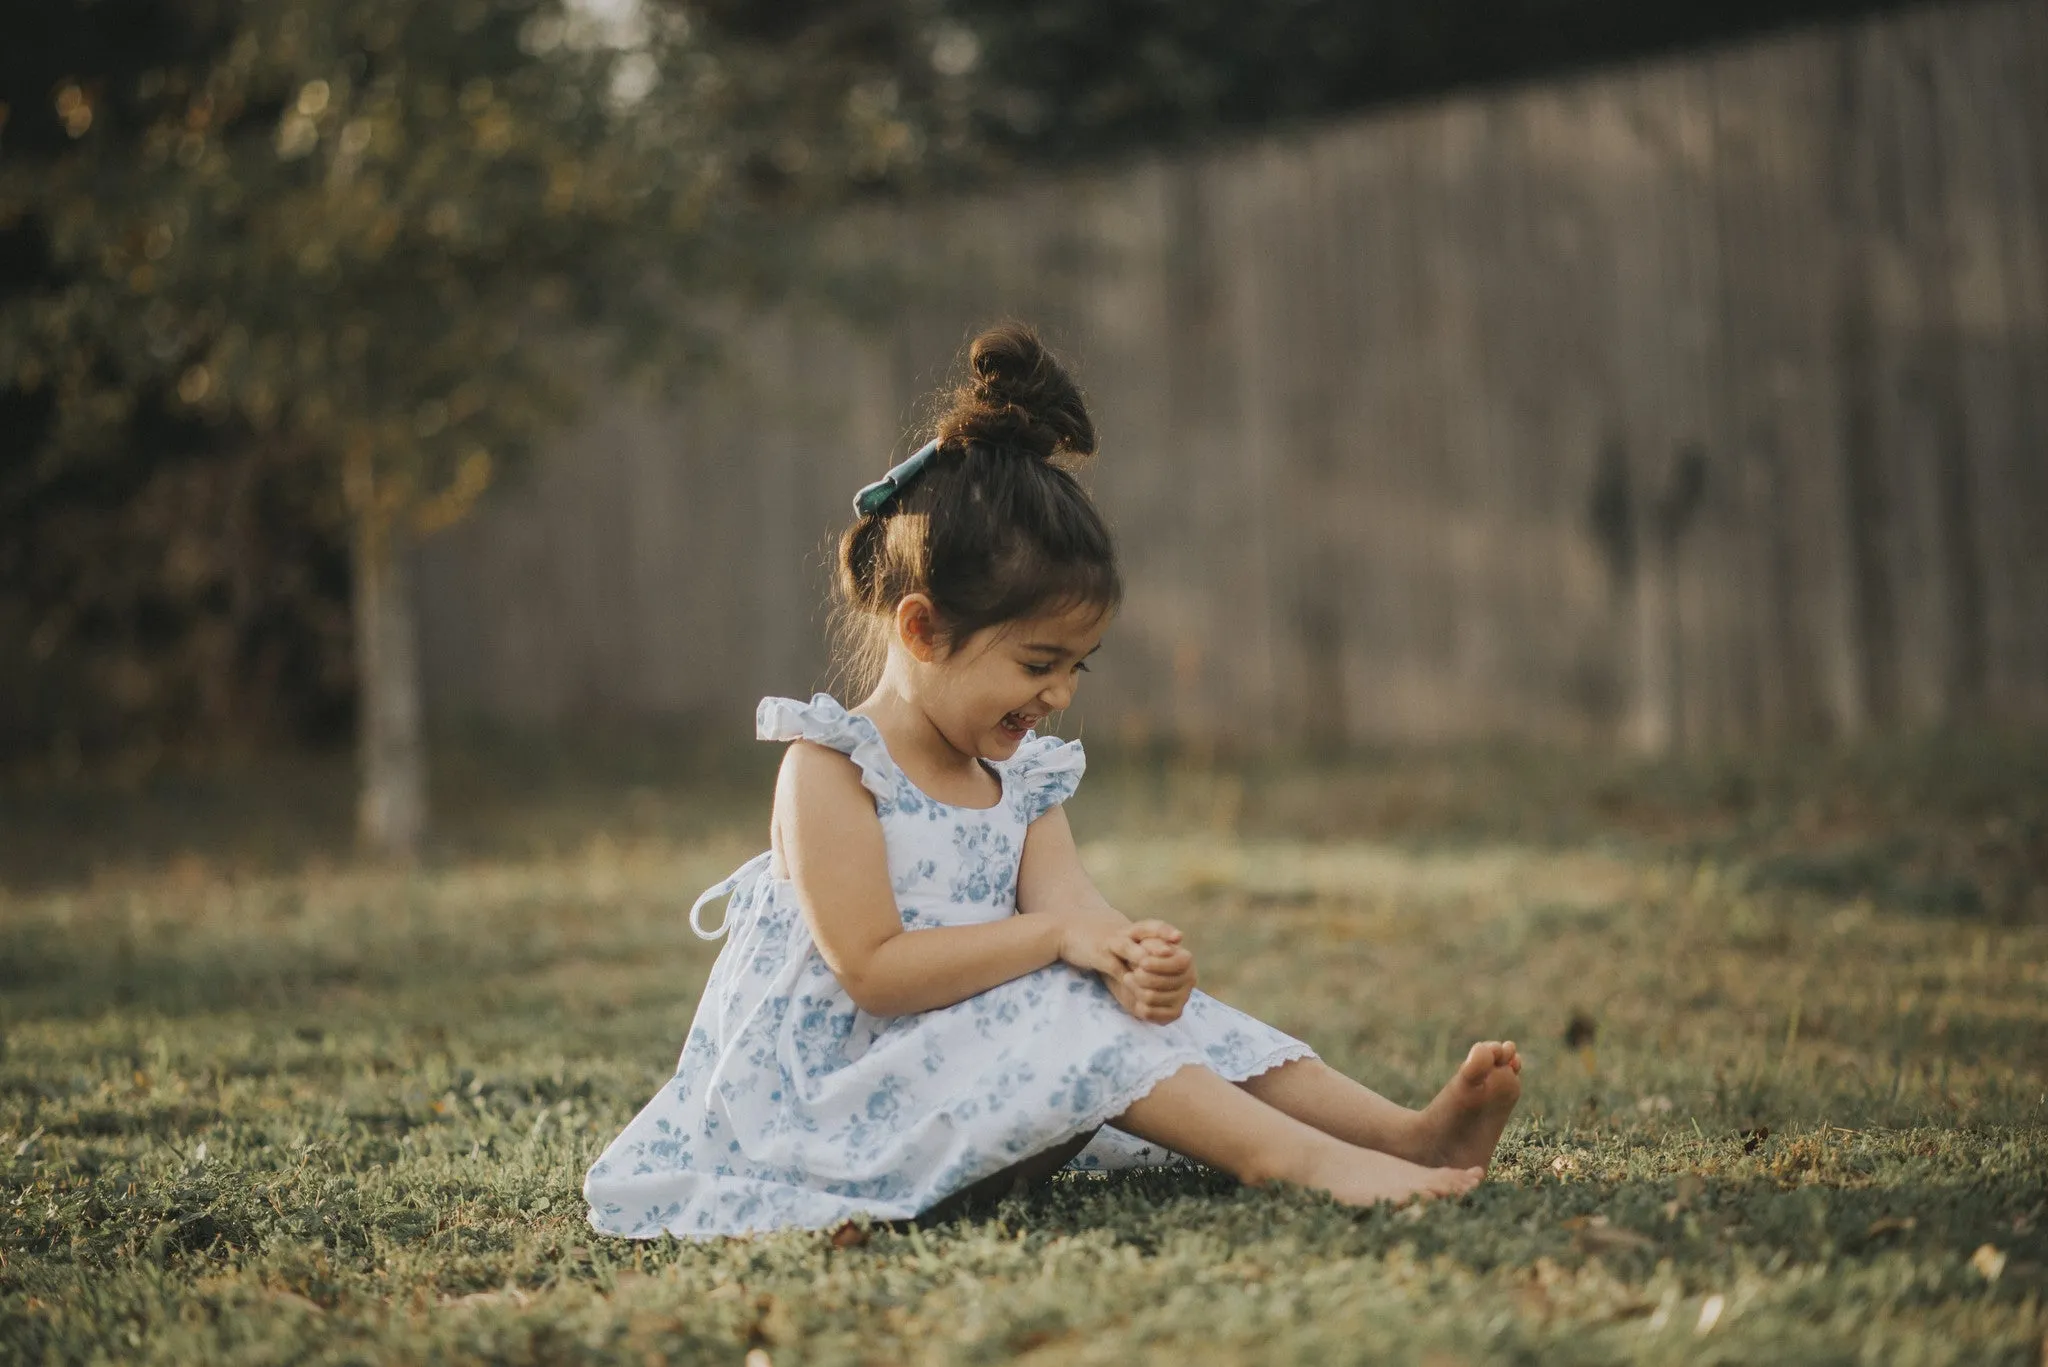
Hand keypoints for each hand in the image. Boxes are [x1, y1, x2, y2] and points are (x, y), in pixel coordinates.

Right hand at [1055, 915, 1177, 977]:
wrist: (1062, 929)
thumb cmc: (1092, 936)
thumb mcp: (1116, 937)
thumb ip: (1133, 946)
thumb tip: (1154, 957)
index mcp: (1127, 929)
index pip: (1150, 926)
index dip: (1164, 930)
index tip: (1179, 937)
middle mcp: (1121, 933)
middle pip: (1144, 930)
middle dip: (1161, 935)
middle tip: (1176, 942)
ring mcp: (1110, 943)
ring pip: (1129, 947)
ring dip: (1144, 955)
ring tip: (1159, 960)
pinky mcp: (1098, 955)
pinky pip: (1114, 967)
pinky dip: (1125, 976)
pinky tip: (1134, 985)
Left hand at [1102, 925, 1196, 1024]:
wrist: (1124, 962)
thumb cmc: (1135, 943)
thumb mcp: (1142, 931)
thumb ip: (1159, 931)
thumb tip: (1178, 937)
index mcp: (1186, 959)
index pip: (1179, 964)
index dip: (1158, 965)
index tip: (1141, 961)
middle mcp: (1189, 980)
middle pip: (1162, 983)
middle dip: (1140, 976)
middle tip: (1131, 971)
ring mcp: (1182, 998)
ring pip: (1152, 998)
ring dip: (1135, 988)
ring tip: (1129, 979)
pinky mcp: (1171, 1014)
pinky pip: (1151, 1014)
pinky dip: (1138, 1004)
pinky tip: (1136, 995)